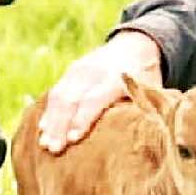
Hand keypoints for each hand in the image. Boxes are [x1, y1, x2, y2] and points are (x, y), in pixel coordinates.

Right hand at [36, 32, 162, 153]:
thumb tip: (143, 144)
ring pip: (59, 95)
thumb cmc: (146, 78)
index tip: (73, 139)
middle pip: (71, 99)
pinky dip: (49, 112)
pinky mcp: (70, 73)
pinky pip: (56, 92)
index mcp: (117, 78)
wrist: (136, 45)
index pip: (95, 99)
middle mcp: (94, 72)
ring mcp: (79, 70)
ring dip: (51, 121)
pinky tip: (43, 129)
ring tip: (43, 144)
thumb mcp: (152, 91)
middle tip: (53, 149)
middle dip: (60, 124)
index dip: (83, 119)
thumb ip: (144, 111)